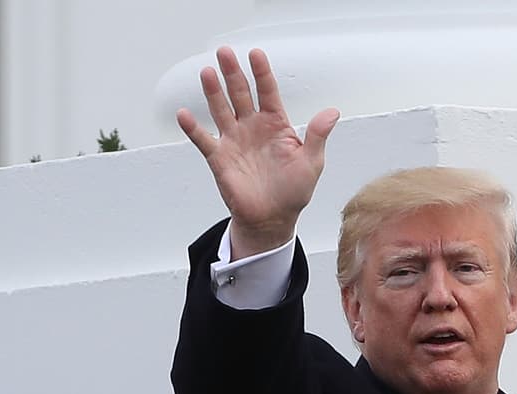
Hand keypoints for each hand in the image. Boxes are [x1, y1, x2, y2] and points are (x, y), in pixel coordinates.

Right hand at [176, 46, 339, 258]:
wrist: (273, 218)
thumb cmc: (293, 191)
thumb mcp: (312, 163)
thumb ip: (317, 136)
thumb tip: (332, 112)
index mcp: (275, 125)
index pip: (268, 92)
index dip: (262, 73)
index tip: (256, 54)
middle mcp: (252, 127)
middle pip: (240, 93)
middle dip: (233, 73)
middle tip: (225, 52)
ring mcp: (234, 140)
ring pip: (221, 109)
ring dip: (213, 92)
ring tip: (208, 72)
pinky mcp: (219, 157)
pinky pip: (203, 140)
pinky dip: (192, 128)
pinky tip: (184, 114)